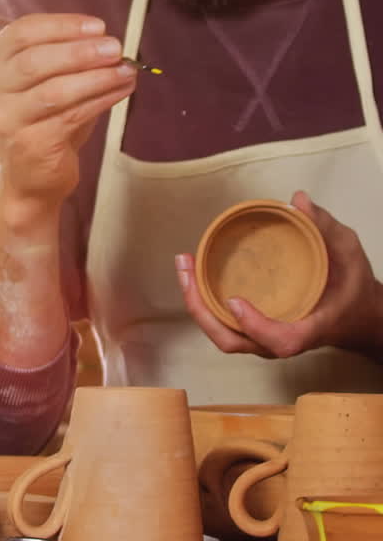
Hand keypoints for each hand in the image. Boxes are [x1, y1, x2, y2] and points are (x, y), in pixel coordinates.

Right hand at [0, 12, 136, 215]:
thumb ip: (69, 59)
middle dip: (80, 51)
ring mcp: (5, 119)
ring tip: (126, 70)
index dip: (62, 25)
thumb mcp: (48, 82)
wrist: (30, 180)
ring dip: (96, 77)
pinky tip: (121, 90)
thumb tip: (108, 44)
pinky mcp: (28, 143)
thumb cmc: (43, 123)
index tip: (98, 26)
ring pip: (54, 90)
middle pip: (34, 61)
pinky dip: (100, 100)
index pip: (22, 32)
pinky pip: (70, 115)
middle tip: (115, 48)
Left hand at [174, 190, 382, 359]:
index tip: (235, 301)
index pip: (282, 340)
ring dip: (197, 305)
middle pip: (235, 341)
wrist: (358, 316)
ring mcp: (266, 340)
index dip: (257, 325)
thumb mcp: (347, 250)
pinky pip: (224, 326)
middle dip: (202, 310)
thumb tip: (297, 199)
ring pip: (224, 336)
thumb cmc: (352, 285)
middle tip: (186, 269)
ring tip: (183, 266)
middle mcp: (282, 340)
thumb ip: (324, 226)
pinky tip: (193, 274)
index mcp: (311, 326)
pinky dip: (204, 304)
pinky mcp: (255, 332)